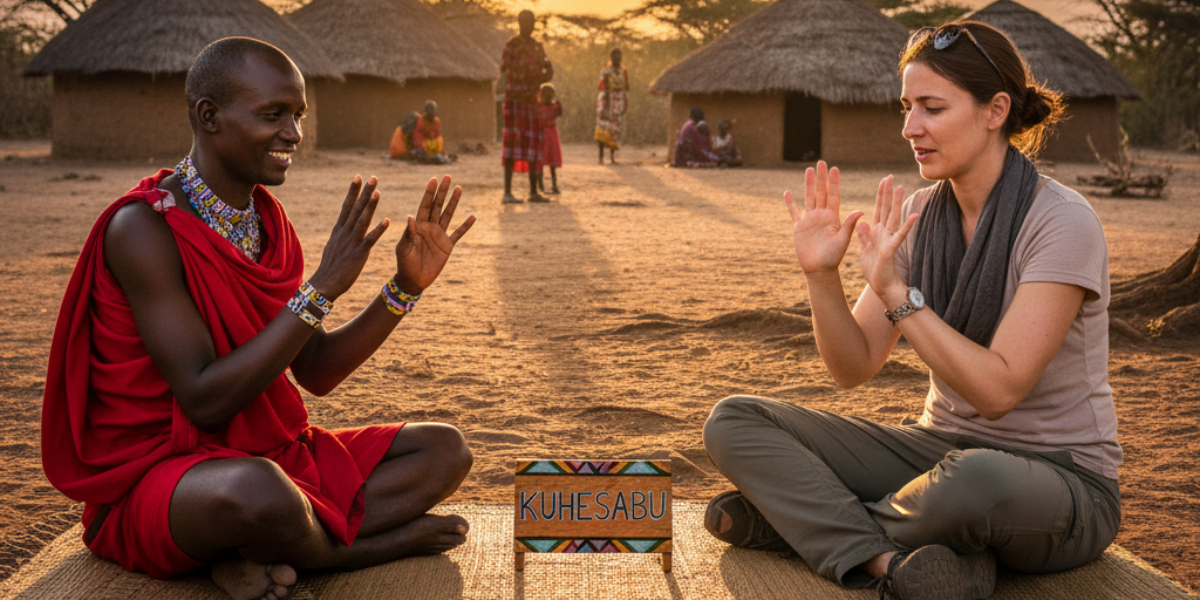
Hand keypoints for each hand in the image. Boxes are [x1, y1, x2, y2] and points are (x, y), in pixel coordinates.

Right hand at [309, 175, 388, 299]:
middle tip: (373, 177)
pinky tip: (387, 221)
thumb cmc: (330, 267)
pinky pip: (370, 240)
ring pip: (362, 220)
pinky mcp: (358, 254)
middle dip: (364, 192)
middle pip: (355, 208)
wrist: (324, 284)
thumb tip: (342, 226)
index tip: (358, 176)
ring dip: (370, 206)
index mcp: (339, 230)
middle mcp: (345, 232)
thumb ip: (340, 234)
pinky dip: (378, 230)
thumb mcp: (334, 246)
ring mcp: (351, 242)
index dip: (353, 191)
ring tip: (378, 192)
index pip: (347, 206)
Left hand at [394, 176, 475, 294]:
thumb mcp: (403, 249)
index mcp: (417, 226)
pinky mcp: (447, 246)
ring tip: (459, 188)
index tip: (434, 179)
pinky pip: (458, 233)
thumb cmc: (404, 264)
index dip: (429, 193)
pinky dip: (466, 226)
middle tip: (448, 176)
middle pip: (437, 205)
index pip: (424, 205)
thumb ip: (408, 234)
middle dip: (442, 192)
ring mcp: (439, 235)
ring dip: (454, 202)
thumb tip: (410, 217)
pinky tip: (473, 216)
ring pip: (448, 215)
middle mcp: (429, 227)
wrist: (413, 280)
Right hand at [785, 161, 863, 274]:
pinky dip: (790, 203)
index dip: (834, 182)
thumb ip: (849, 225)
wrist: (819, 269)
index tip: (834, 169)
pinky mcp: (799, 227)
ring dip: (808, 184)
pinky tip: (787, 192)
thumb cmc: (833, 257)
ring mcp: (810, 220)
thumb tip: (861, 210)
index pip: (834, 195)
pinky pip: (794, 212)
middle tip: (821, 162)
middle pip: (821, 192)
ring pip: (808, 198)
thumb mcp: (842, 240)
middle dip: (821, 178)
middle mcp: (822, 215)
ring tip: (808, 170)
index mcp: (833, 217)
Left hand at [856, 175, 917, 302]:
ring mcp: (888, 240)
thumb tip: (863, 221)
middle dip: (887, 193)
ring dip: (897, 203)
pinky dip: (907, 226)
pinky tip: (915, 215)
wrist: (882, 286)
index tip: (883, 181)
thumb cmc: (874, 269)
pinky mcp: (890, 249)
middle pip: (886, 209)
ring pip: (894, 218)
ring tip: (901, 188)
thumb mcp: (865, 250)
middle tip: (890, 176)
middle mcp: (884, 233)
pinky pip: (899, 236)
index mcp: (876, 232)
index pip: (878, 209)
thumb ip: (864, 236)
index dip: (880, 195)